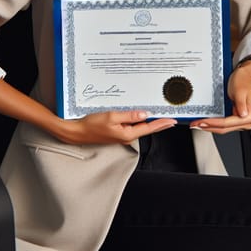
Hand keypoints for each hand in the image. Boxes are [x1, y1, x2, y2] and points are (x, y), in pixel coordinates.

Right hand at [52, 110, 176, 145]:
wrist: (77, 132)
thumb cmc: (91, 125)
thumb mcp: (111, 116)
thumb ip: (129, 115)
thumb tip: (144, 114)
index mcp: (127, 134)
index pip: (149, 128)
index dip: (161, 123)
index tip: (172, 120)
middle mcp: (126, 136)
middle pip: (147, 128)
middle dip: (159, 123)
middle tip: (171, 117)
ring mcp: (122, 135)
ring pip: (140, 126)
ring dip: (150, 121)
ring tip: (160, 114)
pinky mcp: (118, 132)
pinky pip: (132, 125)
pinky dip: (139, 120)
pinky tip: (142, 115)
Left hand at [188, 67, 250, 134]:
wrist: (243, 76)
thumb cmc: (242, 81)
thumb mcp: (240, 90)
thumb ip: (241, 103)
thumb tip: (242, 114)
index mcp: (250, 117)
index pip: (227, 123)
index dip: (213, 123)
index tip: (202, 122)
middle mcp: (246, 122)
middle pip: (224, 129)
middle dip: (208, 127)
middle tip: (195, 124)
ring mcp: (239, 122)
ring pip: (222, 129)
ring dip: (209, 127)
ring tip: (197, 124)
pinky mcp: (234, 120)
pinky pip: (222, 125)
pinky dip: (212, 124)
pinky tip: (204, 122)